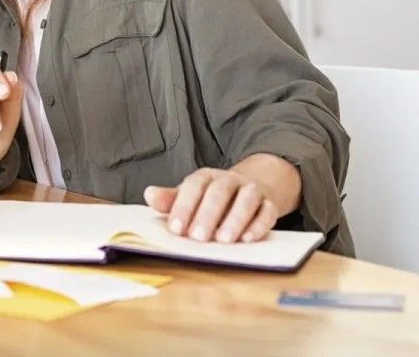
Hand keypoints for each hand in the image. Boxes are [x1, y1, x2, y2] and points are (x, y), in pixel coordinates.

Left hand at [144, 155, 300, 243]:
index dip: (183, 207)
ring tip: (224, 240)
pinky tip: (248, 239)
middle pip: (219, 192)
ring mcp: (251, 190)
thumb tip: (149, 195)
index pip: (193, 186)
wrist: (250, 187)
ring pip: (246, 199)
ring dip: (235, 219)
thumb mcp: (190, 196)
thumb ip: (171, 199)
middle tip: (198, 238)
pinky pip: (267, 211)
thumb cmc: (212, 198)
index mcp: (205, 177)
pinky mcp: (269, 203)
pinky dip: (259, 225)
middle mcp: (229, 180)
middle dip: (208, 215)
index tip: (175, 229)